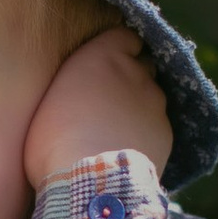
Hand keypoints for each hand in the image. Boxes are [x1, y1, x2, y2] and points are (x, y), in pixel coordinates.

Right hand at [24, 24, 172, 189]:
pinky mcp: (166, 132)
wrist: (90, 181)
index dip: (119, 49)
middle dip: (131, 75)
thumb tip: (80, 92)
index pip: (125, 36)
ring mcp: (155, 102)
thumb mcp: (51, 99)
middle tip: (111, 98)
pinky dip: (146, 131)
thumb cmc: (54, 139)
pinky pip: (157, 124)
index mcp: (104, 56)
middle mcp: (135, 72)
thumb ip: (75, 85)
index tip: (107, 64)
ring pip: (152, 95)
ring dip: (139, 105)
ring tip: (119, 127)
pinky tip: (129, 147)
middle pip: (142, 65)